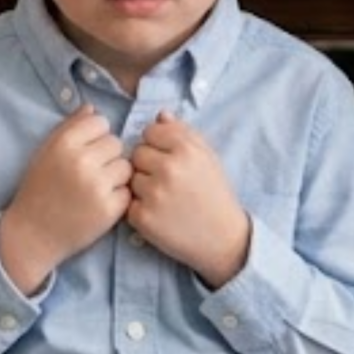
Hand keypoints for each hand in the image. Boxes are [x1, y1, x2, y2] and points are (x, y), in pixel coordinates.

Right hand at [0, 105, 131, 293]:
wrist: (33, 233)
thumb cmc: (39, 189)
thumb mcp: (46, 151)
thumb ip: (69, 126)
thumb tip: (93, 109)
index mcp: (65, 143)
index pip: (100, 122)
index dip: (96, 135)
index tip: (87, 150)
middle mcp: (82, 161)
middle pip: (116, 143)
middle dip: (107, 155)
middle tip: (93, 171)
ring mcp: (97, 186)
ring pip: (125, 166)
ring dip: (116, 176)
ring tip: (98, 187)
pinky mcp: (109, 210)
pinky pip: (127, 191)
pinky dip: (118, 197)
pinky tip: (101, 203)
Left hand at [127, 112, 250, 287]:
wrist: (224, 238)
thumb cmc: (214, 192)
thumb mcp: (207, 156)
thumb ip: (183, 131)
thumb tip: (159, 115)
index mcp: (185, 148)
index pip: (149, 132)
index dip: (157, 145)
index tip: (169, 159)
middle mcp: (168, 168)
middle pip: (136, 153)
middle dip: (147, 165)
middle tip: (166, 181)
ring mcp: (154, 194)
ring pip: (131, 178)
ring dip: (142, 187)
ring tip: (164, 198)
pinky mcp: (144, 218)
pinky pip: (129, 203)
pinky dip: (139, 209)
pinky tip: (158, 214)